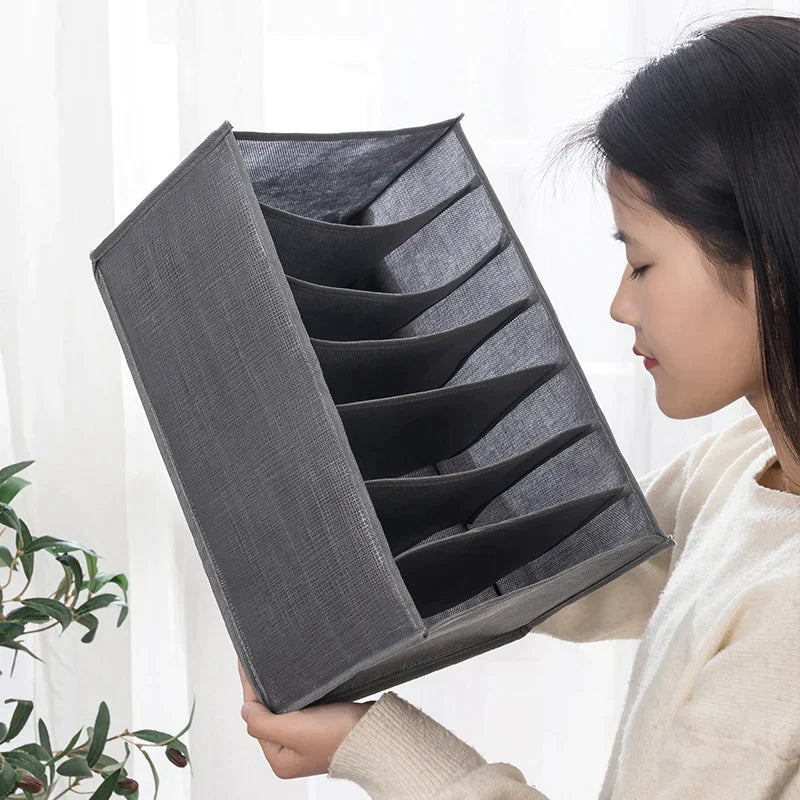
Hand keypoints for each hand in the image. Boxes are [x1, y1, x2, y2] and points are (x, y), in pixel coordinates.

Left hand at [237, 658, 374, 778]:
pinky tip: (296, 679)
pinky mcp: (323, 725)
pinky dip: (297, 693)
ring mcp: (308, 739)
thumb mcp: (293, 730)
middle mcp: (292, 751)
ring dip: (280, 691)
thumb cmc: (339, 737)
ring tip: (272, 667)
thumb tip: (245, 711)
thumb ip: (263, 723)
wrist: (376, 733)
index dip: (251, 690)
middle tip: (258, 662)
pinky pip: (302, 706)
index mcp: (280, 758)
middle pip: (269, 714)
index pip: (256, 719)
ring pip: (286, 709)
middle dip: (264, 690)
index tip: (245, 665)